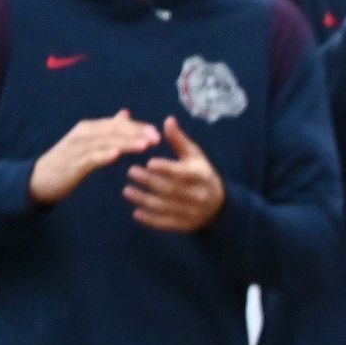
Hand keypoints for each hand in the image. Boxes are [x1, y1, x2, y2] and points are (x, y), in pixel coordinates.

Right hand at [30, 111, 158, 205]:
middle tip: (157, 138)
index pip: (119, 124)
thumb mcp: (91, 142)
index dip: (139, 126)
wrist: (41, 178)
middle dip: (137, 132)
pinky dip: (103, 155)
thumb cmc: (70, 160)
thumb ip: (109, 129)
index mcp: (91, 128)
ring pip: (105, 142)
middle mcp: (84, 133)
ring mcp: (78, 148)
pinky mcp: (73, 164)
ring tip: (145, 145)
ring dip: (125, 142)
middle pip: (114, 129)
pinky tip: (116, 156)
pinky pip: (90, 158)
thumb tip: (126, 114)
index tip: (159, 132)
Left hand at [124, 117, 225, 231]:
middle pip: (171, 189)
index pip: (183, 173)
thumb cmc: (201, 174)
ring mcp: (192, 212)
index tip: (149, 162)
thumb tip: (168, 120)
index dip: (166, 168)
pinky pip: (166, 223)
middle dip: (150, 181)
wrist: (219, 205)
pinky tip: (136, 213)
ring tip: (126, 191)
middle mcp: (199, 195)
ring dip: (144, 200)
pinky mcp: (185, 225)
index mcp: (202, 176)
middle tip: (130, 172)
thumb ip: (179, 140)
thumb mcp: (195, 156)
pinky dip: (151, 219)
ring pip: (165, 207)